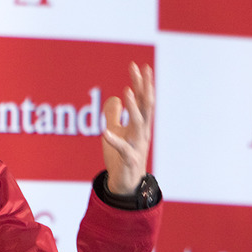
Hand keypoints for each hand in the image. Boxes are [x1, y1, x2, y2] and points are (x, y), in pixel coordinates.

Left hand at [101, 62, 154, 194]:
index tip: (137, 65)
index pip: (142, 100)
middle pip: (145, 106)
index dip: (141, 83)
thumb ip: (114, 115)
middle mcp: (142, 133)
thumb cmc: (120, 158)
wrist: (125, 185)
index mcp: (139, 125)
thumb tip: (114, 97)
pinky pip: (123, 149)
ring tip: (127, 91)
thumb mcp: (115, 132)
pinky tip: (105, 132)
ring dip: (134, 108)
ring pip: (139, 124)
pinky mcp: (129, 160)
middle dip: (143, 87)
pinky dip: (114, 140)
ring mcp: (137, 146)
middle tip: (140, 69)